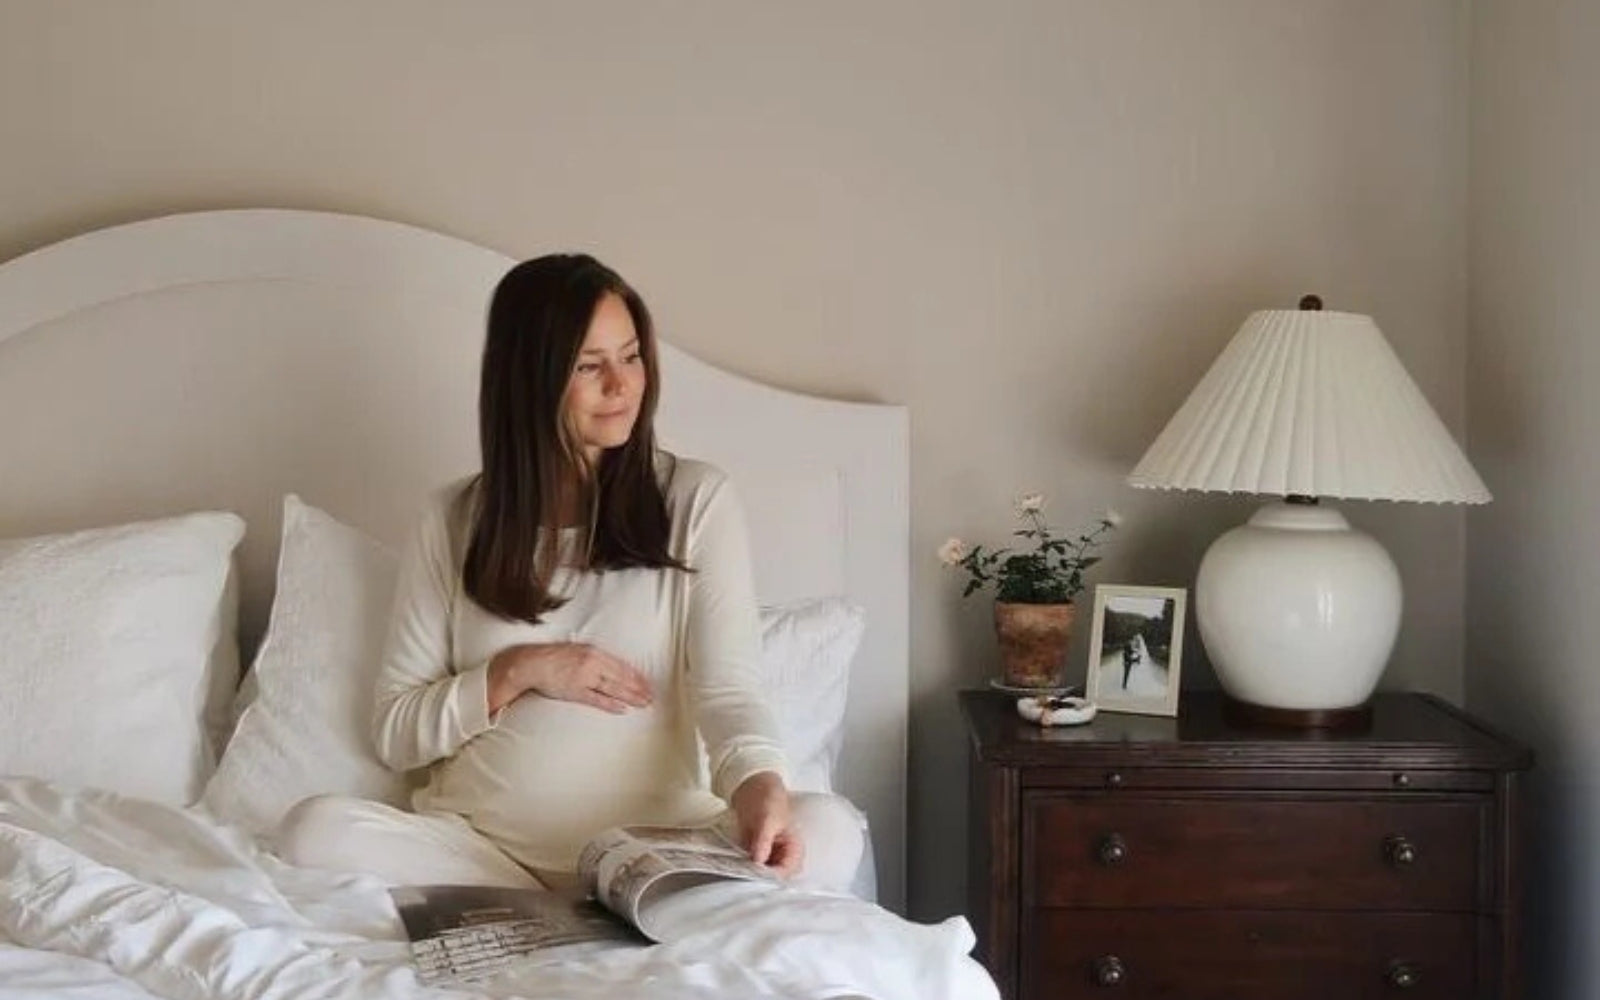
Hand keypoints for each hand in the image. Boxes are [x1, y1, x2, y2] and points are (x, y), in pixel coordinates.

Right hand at [486, 642, 652, 715]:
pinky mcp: (574, 690)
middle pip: (621, 677)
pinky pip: (596, 699)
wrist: (531, 664)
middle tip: (651, 697)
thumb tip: (613, 669)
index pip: (622, 665)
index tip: (648, 683)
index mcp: (594, 652)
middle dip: (638, 688)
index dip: (637, 676)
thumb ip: (595, 658)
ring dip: (630, 697)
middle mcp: (592, 663)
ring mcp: (583, 677)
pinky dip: (610, 704)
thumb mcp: (578, 650)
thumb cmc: (554, 657)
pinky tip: (622, 709)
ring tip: (643, 703)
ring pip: (613, 688)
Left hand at [731, 771, 802, 877]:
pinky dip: (745, 870)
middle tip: (744, 878)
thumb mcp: (766, 819)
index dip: (771, 876)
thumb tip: (758, 862)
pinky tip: (735, 869)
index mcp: (794, 848)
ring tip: (738, 874)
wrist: (751, 786)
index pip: (786, 872)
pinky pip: (752, 868)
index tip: (754, 875)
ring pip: (762, 876)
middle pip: (775, 878)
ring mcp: (770, 857)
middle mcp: (784, 856)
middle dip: (761, 880)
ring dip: (751, 876)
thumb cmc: (767, 798)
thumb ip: (763, 842)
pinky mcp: (756, 855)